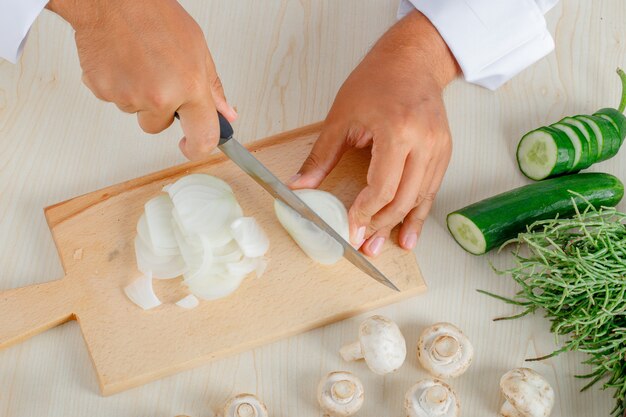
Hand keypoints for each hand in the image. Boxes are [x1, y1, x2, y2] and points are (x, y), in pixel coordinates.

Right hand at [46, 0, 236, 159]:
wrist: (110, 0)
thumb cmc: (153, 15)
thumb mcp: (197, 48)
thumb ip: (212, 87)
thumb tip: (226, 114)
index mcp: (189, 86)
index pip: (203, 136)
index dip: (198, 147)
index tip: (192, 146)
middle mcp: (160, 96)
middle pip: (158, 126)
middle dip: (159, 109)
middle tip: (157, 75)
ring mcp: (129, 96)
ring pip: (136, 111)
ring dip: (137, 95)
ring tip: (139, 62)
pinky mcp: (103, 91)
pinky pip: (114, 99)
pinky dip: (117, 84)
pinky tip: (122, 61)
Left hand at [290, 10, 459, 255]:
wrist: (412, 60)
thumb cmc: (377, 80)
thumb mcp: (341, 117)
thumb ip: (321, 157)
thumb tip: (299, 187)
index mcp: (397, 130)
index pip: (382, 187)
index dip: (365, 213)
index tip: (350, 228)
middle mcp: (424, 141)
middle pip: (403, 198)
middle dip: (381, 225)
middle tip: (364, 245)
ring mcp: (438, 147)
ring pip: (420, 198)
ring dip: (400, 225)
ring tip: (383, 246)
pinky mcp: (444, 151)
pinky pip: (431, 190)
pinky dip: (419, 212)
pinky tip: (410, 233)